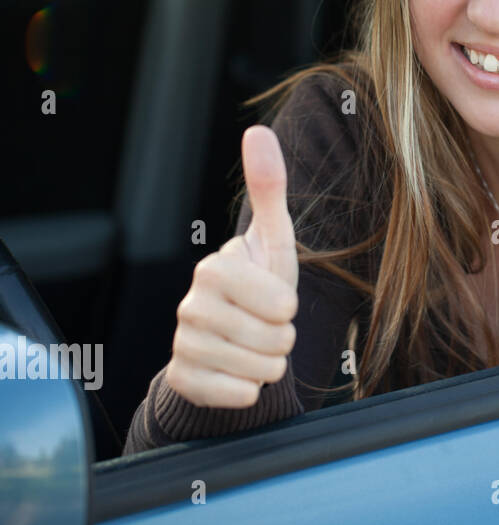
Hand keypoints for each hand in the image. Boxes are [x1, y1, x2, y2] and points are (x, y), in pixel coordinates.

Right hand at [164, 125, 298, 407]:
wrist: (229, 343)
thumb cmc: (259, 288)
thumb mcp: (273, 241)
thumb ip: (268, 188)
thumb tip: (256, 130)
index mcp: (215, 268)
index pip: (283, 305)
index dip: (290, 309)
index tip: (275, 301)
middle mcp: (190, 304)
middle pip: (275, 340)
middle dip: (282, 340)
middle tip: (265, 328)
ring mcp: (182, 344)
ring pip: (261, 370)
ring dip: (269, 365)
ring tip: (253, 348)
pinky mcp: (182, 380)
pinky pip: (240, 395)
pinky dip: (249, 390)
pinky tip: (236, 374)